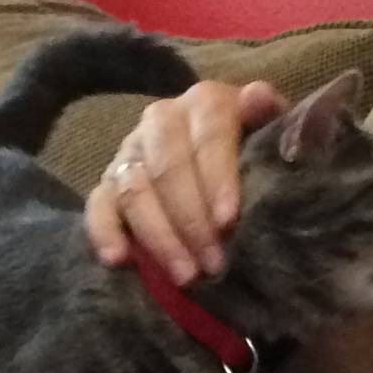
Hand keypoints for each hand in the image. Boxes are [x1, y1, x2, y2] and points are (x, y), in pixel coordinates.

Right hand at [84, 78, 286, 282]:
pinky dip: (104, 232)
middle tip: (214, 262)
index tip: (228, 220)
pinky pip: (97, 206)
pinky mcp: (108, 184)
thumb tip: (258, 97)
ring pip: (134, 190)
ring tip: (186, 275)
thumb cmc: (259, 157)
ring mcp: (131, 152)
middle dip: (191, 218)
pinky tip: (119, 260)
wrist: (229, 167)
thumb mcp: (276, 137)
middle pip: (167, 165)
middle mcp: (162, 120)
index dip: (217, 176)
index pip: (208, 132)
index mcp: (206, 102)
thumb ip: (275, 121)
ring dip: (159, 236)